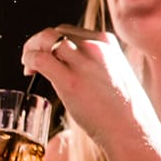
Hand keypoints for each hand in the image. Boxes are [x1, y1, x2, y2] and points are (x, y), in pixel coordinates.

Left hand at [20, 26, 143, 141]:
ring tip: (30, 66)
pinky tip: (30, 72)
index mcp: (108, 43)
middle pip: (56, 32)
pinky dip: (29, 60)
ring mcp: (83, 62)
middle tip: (33, 60)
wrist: (132, 129)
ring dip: (32, 49)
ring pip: (46, 39)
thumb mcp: (117, 75)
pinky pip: (39, 59)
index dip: (55, 43)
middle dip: (40, 43)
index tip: (51, 56)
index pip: (72, 32)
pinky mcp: (70, 80)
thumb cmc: (126, 110)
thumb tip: (75, 67)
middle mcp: (96, 47)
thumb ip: (98, 64)